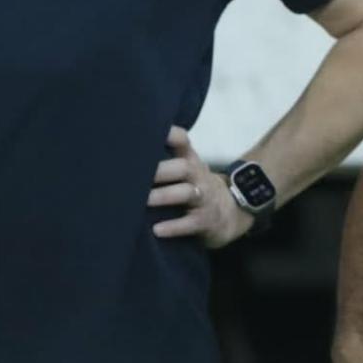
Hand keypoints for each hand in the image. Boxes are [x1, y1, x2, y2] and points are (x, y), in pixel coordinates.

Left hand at [148, 125, 251, 248]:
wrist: (233, 213)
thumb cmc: (198, 187)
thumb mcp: (189, 170)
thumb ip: (167, 159)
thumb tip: (129, 151)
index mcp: (191, 161)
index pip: (183, 141)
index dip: (171, 135)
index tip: (155, 133)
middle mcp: (198, 176)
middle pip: (183, 167)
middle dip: (161, 170)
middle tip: (136, 174)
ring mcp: (204, 198)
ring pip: (186, 193)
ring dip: (164, 196)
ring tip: (144, 200)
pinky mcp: (206, 221)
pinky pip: (190, 223)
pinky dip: (174, 227)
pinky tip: (157, 230)